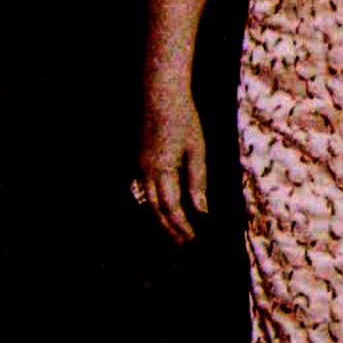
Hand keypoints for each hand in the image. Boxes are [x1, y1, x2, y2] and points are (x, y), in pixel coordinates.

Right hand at [138, 82, 207, 242]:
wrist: (161, 96)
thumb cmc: (184, 120)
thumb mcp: (197, 149)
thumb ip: (198, 181)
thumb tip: (201, 211)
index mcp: (162, 171)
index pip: (172, 208)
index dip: (182, 227)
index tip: (193, 240)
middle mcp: (147, 174)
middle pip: (156, 211)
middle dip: (170, 230)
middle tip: (184, 246)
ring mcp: (141, 168)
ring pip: (148, 203)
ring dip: (162, 221)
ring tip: (176, 234)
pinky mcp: (141, 163)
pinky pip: (146, 192)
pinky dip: (155, 206)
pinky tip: (164, 212)